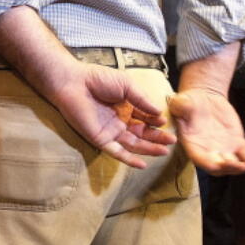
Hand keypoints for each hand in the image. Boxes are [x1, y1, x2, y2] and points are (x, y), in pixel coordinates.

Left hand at [50, 62, 175, 168]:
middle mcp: (119, 120)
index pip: (145, 117)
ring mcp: (110, 131)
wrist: (73, 82)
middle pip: (142, 133)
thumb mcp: (126, 85)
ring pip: (133, 144)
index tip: (165, 121)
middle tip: (172, 141)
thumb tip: (160, 112)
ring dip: (149, 149)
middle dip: (157, 138)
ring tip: (164, 151)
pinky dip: (129, 159)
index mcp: (126, 106)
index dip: (156, 121)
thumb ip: (142, 100)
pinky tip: (143, 164)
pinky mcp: (100, 139)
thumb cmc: (97, 79)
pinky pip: (116, 152)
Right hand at [168, 89, 244, 174]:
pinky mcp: (237, 143)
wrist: (204, 99)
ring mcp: (224, 149)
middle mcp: (208, 151)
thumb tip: (182, 105)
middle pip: (219, 167)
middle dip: (229, 168)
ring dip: (241, 167)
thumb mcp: (181, 102)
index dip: (209, 164)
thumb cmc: (188, 102)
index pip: (201, 160)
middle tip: (238, 165)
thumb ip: (181, 106)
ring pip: (233, 164)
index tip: (217, 164)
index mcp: (193, 145)